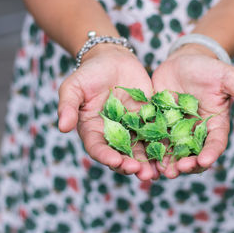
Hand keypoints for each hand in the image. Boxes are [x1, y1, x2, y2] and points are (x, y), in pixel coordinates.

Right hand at [58, 44, 158, 180]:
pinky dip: (163, 145)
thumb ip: (68, 106)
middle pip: (121, 154)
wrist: (113, 59)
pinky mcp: (148, 119)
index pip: (98, 148)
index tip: (116, 161)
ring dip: (149, 162)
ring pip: (140, 149)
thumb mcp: (74, 87)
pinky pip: (156, 134)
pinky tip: (171, 153)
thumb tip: (62, 127)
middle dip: (131, 165)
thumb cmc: (89, 73)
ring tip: (157, 172)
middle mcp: (113, 134)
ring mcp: (132, 128)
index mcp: (93, 130)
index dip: (106, 156)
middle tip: (142, 173)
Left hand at [152, 44, 233, 178]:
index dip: (210, 154)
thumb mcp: (228, 78)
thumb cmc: (209, 69)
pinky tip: (143, 158)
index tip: (204, 161)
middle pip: (193, 155)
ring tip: (160, 171)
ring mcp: (176, 131)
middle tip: (177, 171)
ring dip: (167, 164)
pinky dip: (150, 151)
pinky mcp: (158, 125)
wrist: (184, 61)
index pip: (215, 144)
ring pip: (172, 152)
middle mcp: (195, 133)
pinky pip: (154, 140)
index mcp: (215, 125)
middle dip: (186, 165)